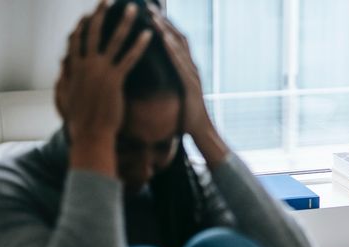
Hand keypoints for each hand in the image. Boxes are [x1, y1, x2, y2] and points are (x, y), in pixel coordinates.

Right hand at [57, 1, 150, 174]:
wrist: (90, 135)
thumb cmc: (79, 121)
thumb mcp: (64, 97)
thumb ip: (64, 80)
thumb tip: (62, 69)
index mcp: (73, 69)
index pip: (76, 41)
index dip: (82, 27)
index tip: (87, 15)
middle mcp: (85, 65)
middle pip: (93, 33)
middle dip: (100, 14)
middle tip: (107, 0)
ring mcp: (100, 71)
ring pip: (113, 40)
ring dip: (124, 22)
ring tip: (133, 9)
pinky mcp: (114, 80)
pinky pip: (129, 58)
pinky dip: (139, 45)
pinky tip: (148, 35)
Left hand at [148, 4, 212, 136]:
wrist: (200, 131)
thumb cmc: (185, 115)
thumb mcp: (174, 93)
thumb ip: (168, 81)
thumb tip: (152, 75)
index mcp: (186, 68)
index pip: (175, 41)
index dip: (163, 25)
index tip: (148, 12)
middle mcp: (191, 67)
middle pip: (177, 37)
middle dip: (162, 21)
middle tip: (148, 6)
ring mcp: (192, 75)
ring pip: (179, 47)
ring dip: (165, 30)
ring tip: (152, 16)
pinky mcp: (191, 84)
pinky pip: (180, 63)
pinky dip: (172, 49)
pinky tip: (163, 39)